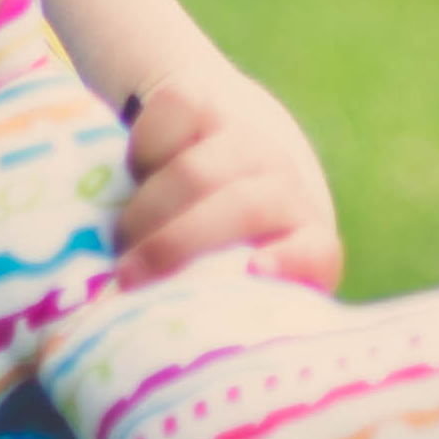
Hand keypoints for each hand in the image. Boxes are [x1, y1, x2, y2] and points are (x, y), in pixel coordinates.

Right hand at [116, 71, 346, 290]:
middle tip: (128, 275)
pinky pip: (169, 117)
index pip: (317, 252)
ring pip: (196, 172)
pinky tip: (135, 173)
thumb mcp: (239, 274)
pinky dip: (142, 149)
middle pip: (243, 206)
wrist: (227, 126)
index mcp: (307, 236)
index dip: (293, 262)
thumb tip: (183, 345)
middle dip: (177, 245)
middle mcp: (285, 180)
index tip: (256, 270)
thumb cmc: (226, 235)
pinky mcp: (204, 92)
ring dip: (148, 210)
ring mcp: (246, 132)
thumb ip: (229, 302)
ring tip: (121, 237)